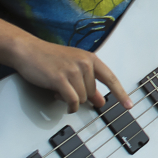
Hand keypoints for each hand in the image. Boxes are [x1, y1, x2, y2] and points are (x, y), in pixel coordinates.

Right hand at [8, 36, 130, 112]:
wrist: (28, 50)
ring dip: (71, 100)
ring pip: (82, 99)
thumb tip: (101, 101)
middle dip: (80, 95)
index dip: (121, 93)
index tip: (129, 105)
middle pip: (92, 93)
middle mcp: (85, 63)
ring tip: (59, 89)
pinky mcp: (60, 79)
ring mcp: (73, 70)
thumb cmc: (49, 59)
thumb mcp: (73, 68)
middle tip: (65, 86)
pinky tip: (62, 102)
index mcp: (91, 59)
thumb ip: (89, 84)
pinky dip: (69, 106)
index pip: (111, 78)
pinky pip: (72, 101)